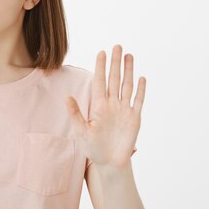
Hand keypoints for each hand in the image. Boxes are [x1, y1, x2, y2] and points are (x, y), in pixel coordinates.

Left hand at [64, 44, 144, 167]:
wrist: (109, 162)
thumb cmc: (93, 148)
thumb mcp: (81, 131)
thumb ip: (75, 114)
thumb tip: (66, 97)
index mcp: (99, 106)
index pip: (100, 81)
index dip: (101, 67)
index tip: (101, 52)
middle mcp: (112, 105)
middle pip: (114, 79)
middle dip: (115, 63)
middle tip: (117, 46)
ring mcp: (124, 110)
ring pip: (127, 86)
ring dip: (128, 71)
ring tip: (128, 56)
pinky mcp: (134, 118)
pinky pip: (138, 101)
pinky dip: (141, 90)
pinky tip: (141, 78)